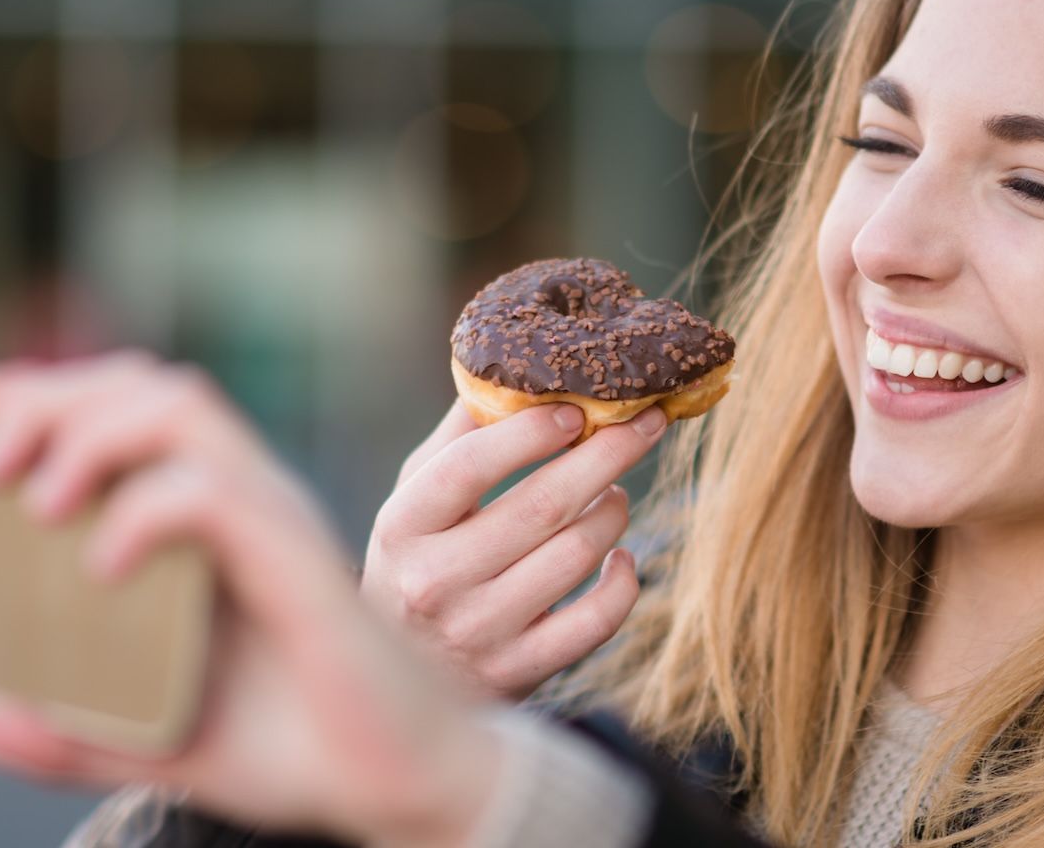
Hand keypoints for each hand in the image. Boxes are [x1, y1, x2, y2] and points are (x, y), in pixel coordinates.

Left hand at [0, 356, 505, 847]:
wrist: (403, 787)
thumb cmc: (300, 753)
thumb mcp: (159, 745)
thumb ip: (70, 735)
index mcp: (214, 525)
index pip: (129, 409)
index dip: (46, 391)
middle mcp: (246, 502)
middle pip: (145, 387)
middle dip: (50, 399)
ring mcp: (275, 522)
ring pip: (182, 410)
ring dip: (90, 434)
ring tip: (36, 502)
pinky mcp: (298, 559)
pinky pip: (214, 494)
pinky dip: (144, 512)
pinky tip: (102, 570)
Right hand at [362, 399, 662, 701]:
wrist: (398, 675)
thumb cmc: (417, 560)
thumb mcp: (416, 497)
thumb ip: (460, 437)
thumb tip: (515, 367)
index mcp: (401, 527)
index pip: (469, 466)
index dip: (529, 433)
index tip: (576, 410)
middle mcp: (434, 582)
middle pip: (541, 507)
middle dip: (606, 455)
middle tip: (645, 423)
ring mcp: (478, 633)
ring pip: (577, 556)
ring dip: (613, 511)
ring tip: (615, 492)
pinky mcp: (519, 672)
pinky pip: (596, 621)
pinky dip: (624, 582)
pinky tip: (621, 557)